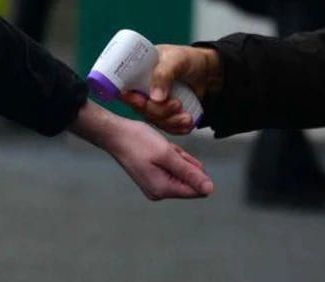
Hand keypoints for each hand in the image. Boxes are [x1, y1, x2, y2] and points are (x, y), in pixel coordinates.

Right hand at [70, 101, 214, 199]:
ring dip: (176, 157)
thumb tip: (209, 189)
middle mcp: (159, 192)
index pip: (196, 190)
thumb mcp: (167, 154)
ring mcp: (153, 185)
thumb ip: (189, 172)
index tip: (181, 156)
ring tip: (161, 147)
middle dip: (184, 162)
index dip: (196, 171)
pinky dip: (169, 157)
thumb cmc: (138, 141)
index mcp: (163, 189)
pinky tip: (159, 148)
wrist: (114, 133)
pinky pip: (170, 168)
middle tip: (168, 150)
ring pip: (179, 172)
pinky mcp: (150, 177)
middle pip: (188, 180)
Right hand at [120, 44, 221, 134]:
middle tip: (176, 104)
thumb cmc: (189, 59)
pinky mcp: (166, 114)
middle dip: (159, 112)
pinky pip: (166, 126)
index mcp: (139, 72)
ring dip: (171, 121)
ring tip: (186, 116)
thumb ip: (164, 74)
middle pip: (141, 109)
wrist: (209, 72)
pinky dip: (176, 128)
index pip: (125, 88)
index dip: (130, 98)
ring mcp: (155, 103)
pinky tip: (186, 124)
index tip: (141, 102)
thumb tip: (155, 97)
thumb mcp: (177, 59)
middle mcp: (144, 89)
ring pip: (154, 120)